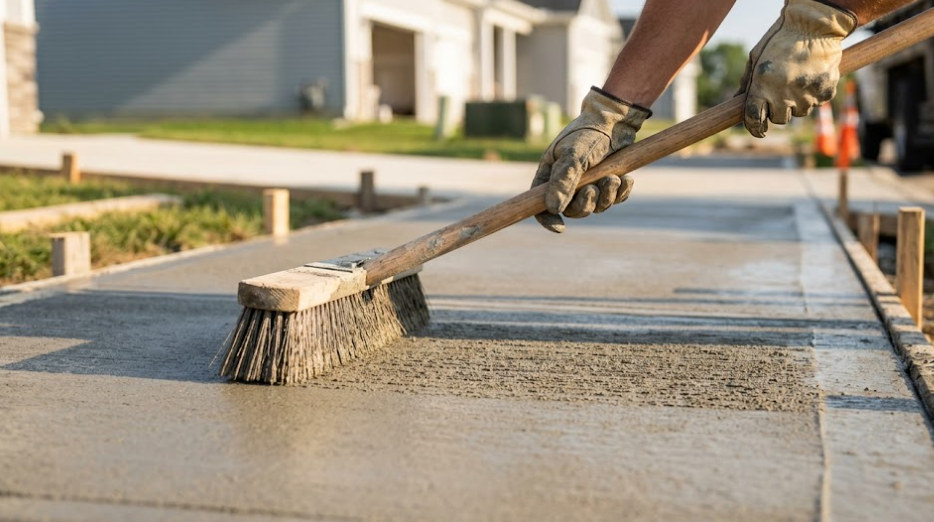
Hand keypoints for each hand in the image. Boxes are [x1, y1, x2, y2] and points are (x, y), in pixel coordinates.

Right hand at [531, 87, 650, 232]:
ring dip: (606, 196)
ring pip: (596, 207)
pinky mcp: (608, 183)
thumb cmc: (588, 133)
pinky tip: (626, 179)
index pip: (541, 205)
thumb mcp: (573, 155)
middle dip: (585, 203)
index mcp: (550, 175)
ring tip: (613, 178)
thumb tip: (553, 209)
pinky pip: (614, 199)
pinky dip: (620, 192)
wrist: (616, 119)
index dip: (548, 219)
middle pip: (573, 211)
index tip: (560, 227)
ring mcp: (589, 184)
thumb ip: (563, 182)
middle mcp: (567, 183)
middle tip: (594, 189)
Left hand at [738, 0, 856, 137]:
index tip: (758, 129)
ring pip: (799, 112)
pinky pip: (817, 103)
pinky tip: (812, 77)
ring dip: (796, 103)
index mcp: (762, 85)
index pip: (754, 118)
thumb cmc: (781, 38)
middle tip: (780, 94)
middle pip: (779, 119)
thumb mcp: (756, 56)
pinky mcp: (826, 91)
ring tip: (798, 80)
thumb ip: (747, 81)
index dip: (754, 127)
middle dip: (777, 111)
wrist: (816, 24)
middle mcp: (784, 93)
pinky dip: (814, 94)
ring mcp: (807, 94)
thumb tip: (737, 101)